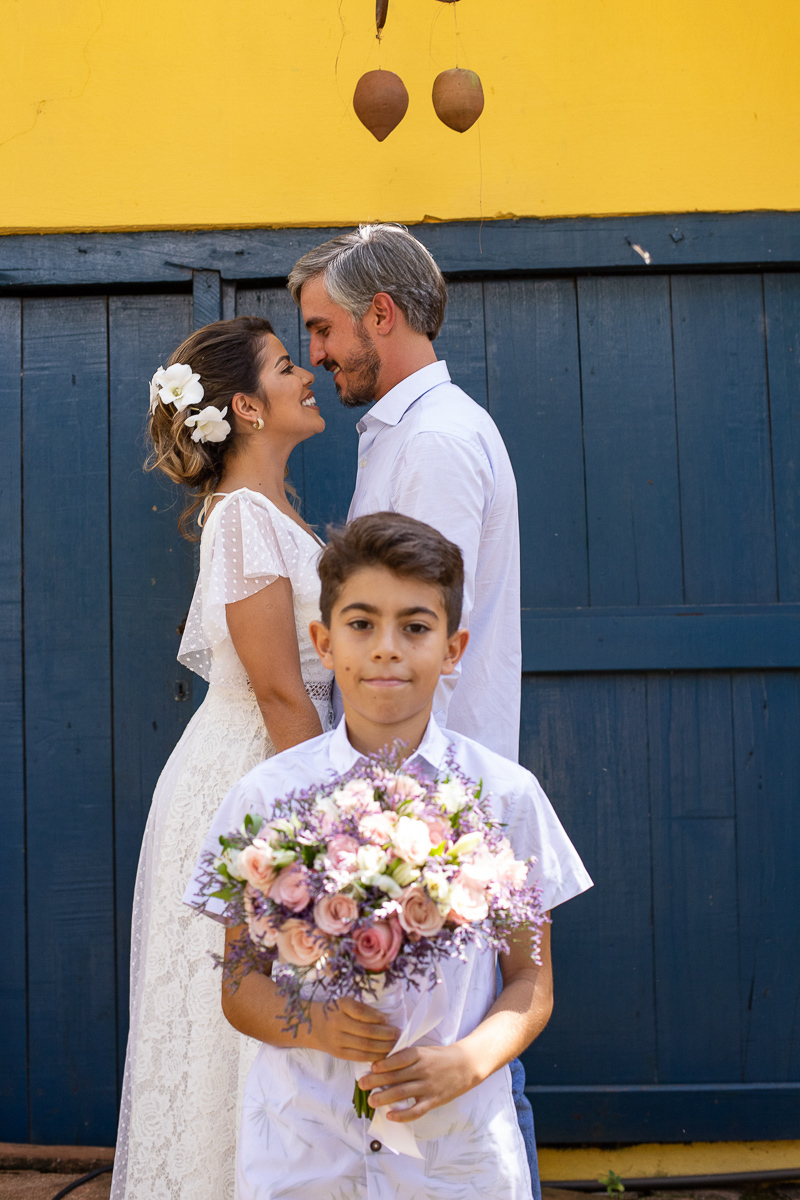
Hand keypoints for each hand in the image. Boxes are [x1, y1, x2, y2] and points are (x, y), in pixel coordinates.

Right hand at [310, 996, 399, 1062]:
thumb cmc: (337, 1011)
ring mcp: (337, 1040)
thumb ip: (363, 1009)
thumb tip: (386, 1019)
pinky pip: (359, 1057)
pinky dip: (373, 1056)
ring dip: (383, 1047)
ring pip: (365, 1046)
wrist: (314, 1025)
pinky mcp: (338, 1053)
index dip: (377, 1017)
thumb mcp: (346, 1002)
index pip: (362, 1012)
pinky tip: (384, 1055)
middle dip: (386, 1034)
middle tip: (398, 1034)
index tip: (388, 1019)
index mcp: (341, 1006)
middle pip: (366, 1031)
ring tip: (395, 1045)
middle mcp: (337, 1022)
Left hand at [357, 1043, 480, 1120]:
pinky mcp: (434, 1100)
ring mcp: (428, 1086)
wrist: (467, 1065)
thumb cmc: (441, 1057)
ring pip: (402, 1093)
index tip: (371, 1066)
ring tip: (371, 1100)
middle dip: (377, 1081)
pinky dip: (402, 1114)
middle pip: (396, 1076)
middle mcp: (423, 1070)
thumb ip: (407, 1056)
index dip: (384, 1063)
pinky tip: (390, 1116)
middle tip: (362, 1084)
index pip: (399, 1059)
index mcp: (420, 1054)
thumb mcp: (425, 1050)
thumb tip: (383, 1063)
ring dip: (384, 1098)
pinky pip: (416, 1110)